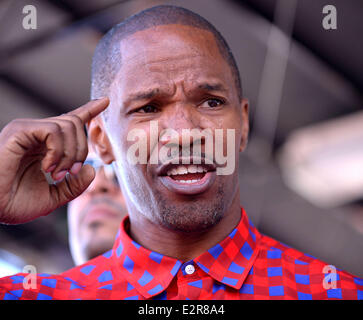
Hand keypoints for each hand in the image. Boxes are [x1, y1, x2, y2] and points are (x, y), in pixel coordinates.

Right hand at [0, 97, 108, 223]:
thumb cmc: (15, 204)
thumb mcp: (54, 197)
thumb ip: (74, 186)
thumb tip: (91, 168)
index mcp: (45, 145)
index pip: (70, 122)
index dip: (89, 110)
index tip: (105, 101)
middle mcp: (37, 134)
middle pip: (75, 124)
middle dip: (81, 150)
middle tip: (70, 173)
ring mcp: (28, 130)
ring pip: (68, 125)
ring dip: (70, 154)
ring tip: (57, 174)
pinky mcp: (20, 131)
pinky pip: (53, 130)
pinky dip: (58, 151)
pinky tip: (47, 168)